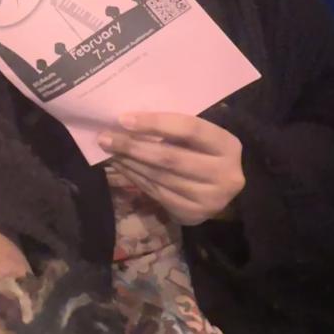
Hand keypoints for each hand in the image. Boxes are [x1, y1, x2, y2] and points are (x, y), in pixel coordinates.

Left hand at [98, 112, 243, 224]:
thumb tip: (126, 121)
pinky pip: (157, 193)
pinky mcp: (194, 215)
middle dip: (133, 146)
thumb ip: (173, 128)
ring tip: (109, 151)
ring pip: (160, 177)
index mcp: (228, 145)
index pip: (189, 129)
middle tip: (105, 137)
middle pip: (170, 158)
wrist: (221, 187)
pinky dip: (135, 178)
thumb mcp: (198, 137)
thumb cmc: (203, 151)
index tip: (123, 119)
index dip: (155, 122)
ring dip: (129, 163)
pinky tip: (121, 166)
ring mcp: (211, 199)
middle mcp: (225, 174)